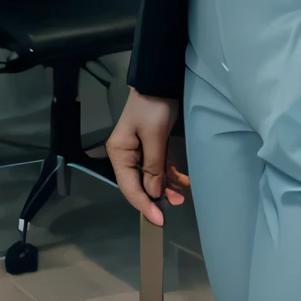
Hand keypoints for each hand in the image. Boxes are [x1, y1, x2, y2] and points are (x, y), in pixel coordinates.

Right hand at [105, 88, 188, 225]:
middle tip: (174, 208)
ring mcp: (139, 151)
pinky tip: (182, 183)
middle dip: (156, 197)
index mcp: (119, 153)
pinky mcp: (152, 146)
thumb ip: (153, 166)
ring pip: (151, 178)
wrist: (161, 80)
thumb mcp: (154, 136)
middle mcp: (126, 155)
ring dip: (165, 187)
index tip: (158, 219)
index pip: (129, 187)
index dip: (144, 204)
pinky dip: (169, 175)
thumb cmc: (154, 106)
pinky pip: (159, 167)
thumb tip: (154, 192)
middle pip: (139, 184)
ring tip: (181, 197)